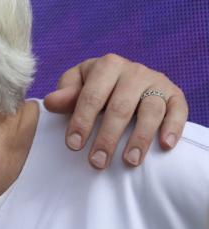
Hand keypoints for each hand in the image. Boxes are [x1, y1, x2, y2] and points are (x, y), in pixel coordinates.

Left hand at [43, 53, 187, 168]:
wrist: (125, 79)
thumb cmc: (95, 87)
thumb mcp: (77, 86)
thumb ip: (65, 95)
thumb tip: (50, 102)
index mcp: (107, 65)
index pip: (91, 96)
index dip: (81, 121)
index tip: (73, 145)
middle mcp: (134, 71)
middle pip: (120, 107)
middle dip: (107, 137)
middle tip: (97, 162)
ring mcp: (156, 82)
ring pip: (150, 110)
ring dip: (140, 138)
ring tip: (129, 161)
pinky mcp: (175, 94)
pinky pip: (178, 110)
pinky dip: (173, 127)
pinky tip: (165, 146)